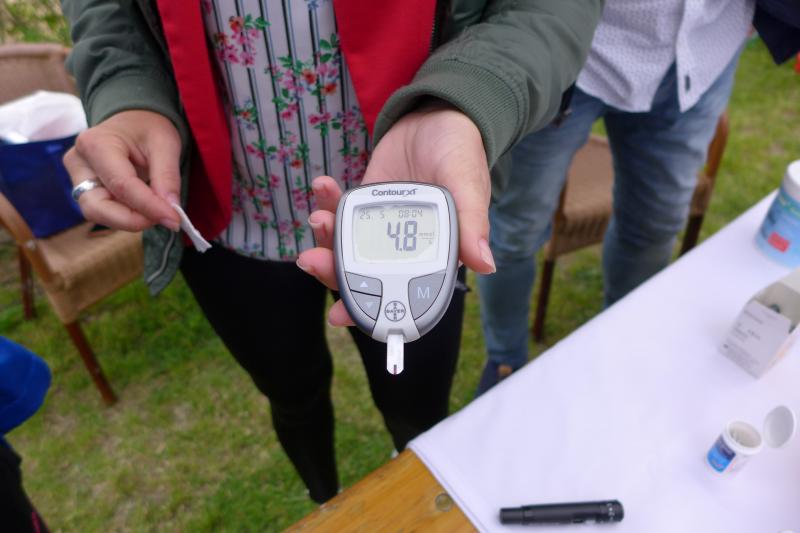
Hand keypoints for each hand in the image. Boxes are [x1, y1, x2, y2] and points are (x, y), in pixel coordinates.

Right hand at [63, 110, 181, 231]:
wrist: (134, 120)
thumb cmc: (148, 128)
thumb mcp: (166, 144)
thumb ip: (168, 177)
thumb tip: (171, 212)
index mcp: (95, 143)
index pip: (121, 185)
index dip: (149, 207)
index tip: (175, 219)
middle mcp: (79, 163)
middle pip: (97, 207)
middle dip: (133, 220)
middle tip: (165, 219)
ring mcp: (78, 178)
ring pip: (99, 214)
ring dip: (131, 220)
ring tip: (158, 210)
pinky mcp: (85, 190)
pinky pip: (105, 212)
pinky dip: (128, 216)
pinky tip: (147, 208)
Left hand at [297, 103, 495, 325]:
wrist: (439, 114)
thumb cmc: (462, 151)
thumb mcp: (468, 185)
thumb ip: (470, 224)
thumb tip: (485, 265)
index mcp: (431, 255)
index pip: (399, 294)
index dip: (372, 310)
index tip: (341, 315)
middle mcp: (403, 248)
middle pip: (362, 276)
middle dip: (333, 273)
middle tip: (311, 260)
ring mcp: (380, 227)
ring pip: (345, 248)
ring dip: (325, 239)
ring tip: (318, 219)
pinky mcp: (365, 204)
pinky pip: (340, 213)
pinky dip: (326, 203)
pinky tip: (323, 185)